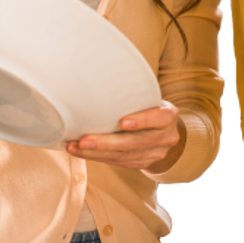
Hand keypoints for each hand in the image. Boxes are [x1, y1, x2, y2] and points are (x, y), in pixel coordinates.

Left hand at [66, 101, 185, 171]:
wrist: (165, 132)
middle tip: (84, 140)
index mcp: (168, 116)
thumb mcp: (150, 98)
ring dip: (96, 153)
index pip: (160, 118)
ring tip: (75, 147)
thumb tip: (97, 78)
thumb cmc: (150, 108)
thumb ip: (133, 94)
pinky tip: (81, 151)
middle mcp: (165, 137)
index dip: (143, 121)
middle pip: (135, 142)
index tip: (123, 122)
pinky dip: (98, 157)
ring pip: (123, 156)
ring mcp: (155, 153)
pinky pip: (118, 162)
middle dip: (107, 143)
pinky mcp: (143, 164)